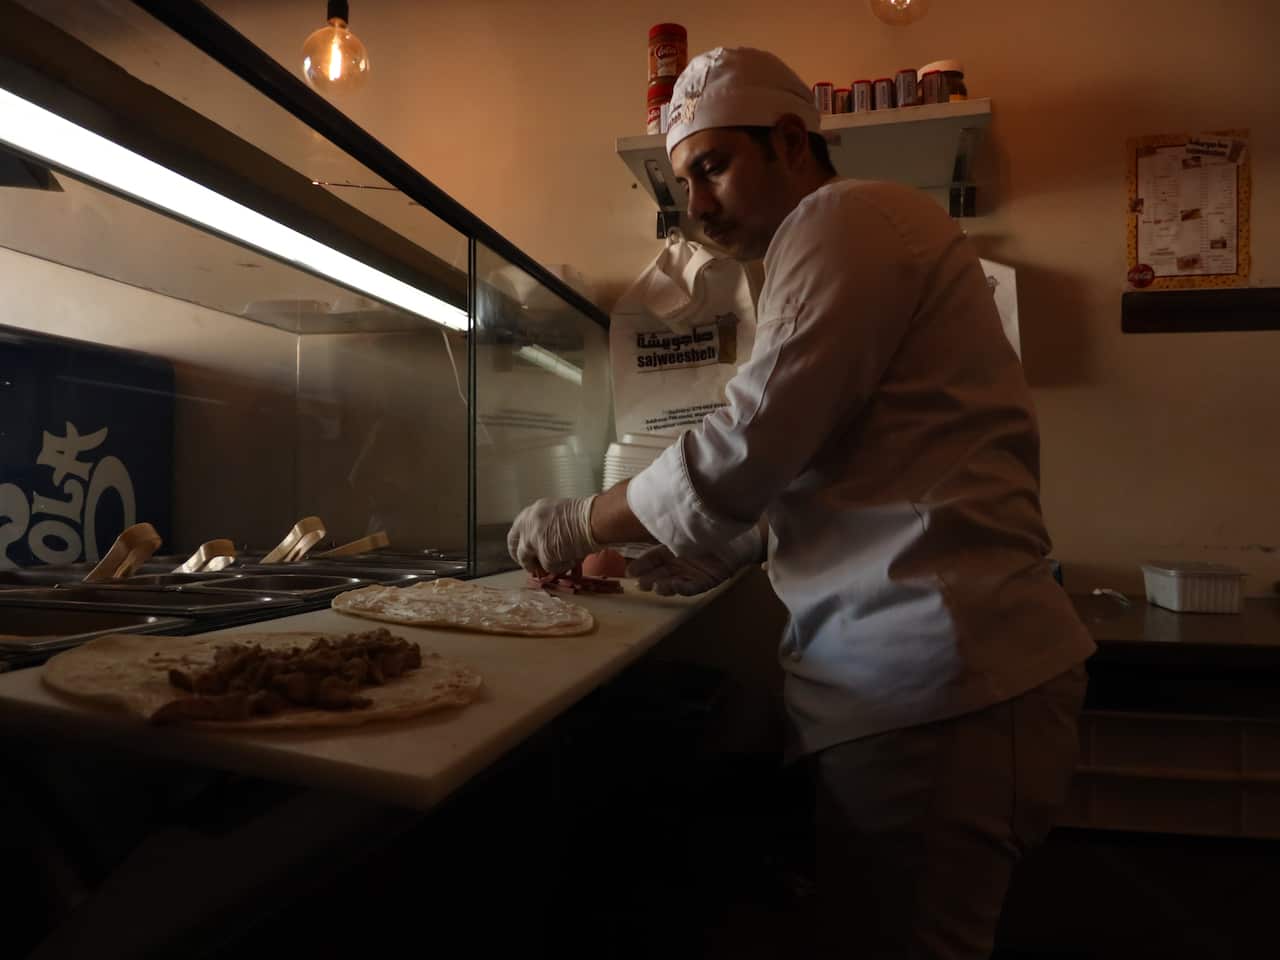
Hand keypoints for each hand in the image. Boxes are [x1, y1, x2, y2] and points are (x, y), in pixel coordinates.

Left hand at [507, 495, 598, 574]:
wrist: (596, 519)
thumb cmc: (588, 516)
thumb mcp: (561, 514)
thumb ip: (548, 527)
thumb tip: (546, 547)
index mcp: (535, 511)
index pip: (517, 529)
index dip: (521, 543)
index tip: (524, 552)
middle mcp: (529, 522)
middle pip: (514, 545)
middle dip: (522, 560)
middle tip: (532, 568)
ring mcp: (533, 538)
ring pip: (528, 561)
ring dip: (542, 566)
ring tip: (561, 563)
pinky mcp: (543, 552)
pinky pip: (549, 568)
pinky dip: (562, 567)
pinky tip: (574, 560)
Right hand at [626, 524, 763, 596]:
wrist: (746, 531)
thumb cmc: (716, 524)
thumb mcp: (689, 524)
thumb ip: (671, 524)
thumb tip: (648, 509)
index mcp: (674, 549)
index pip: (653, 559)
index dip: (642, 565)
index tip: (629, 571)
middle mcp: (682, 563)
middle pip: (661, 573)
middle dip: (650, 579)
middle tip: (640, 584)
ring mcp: (695, 572)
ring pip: (675, 582)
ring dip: (665, 586)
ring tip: (655, 587)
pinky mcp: (709, 579)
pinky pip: (695, 586)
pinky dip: (684, 588)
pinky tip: (675, 586)